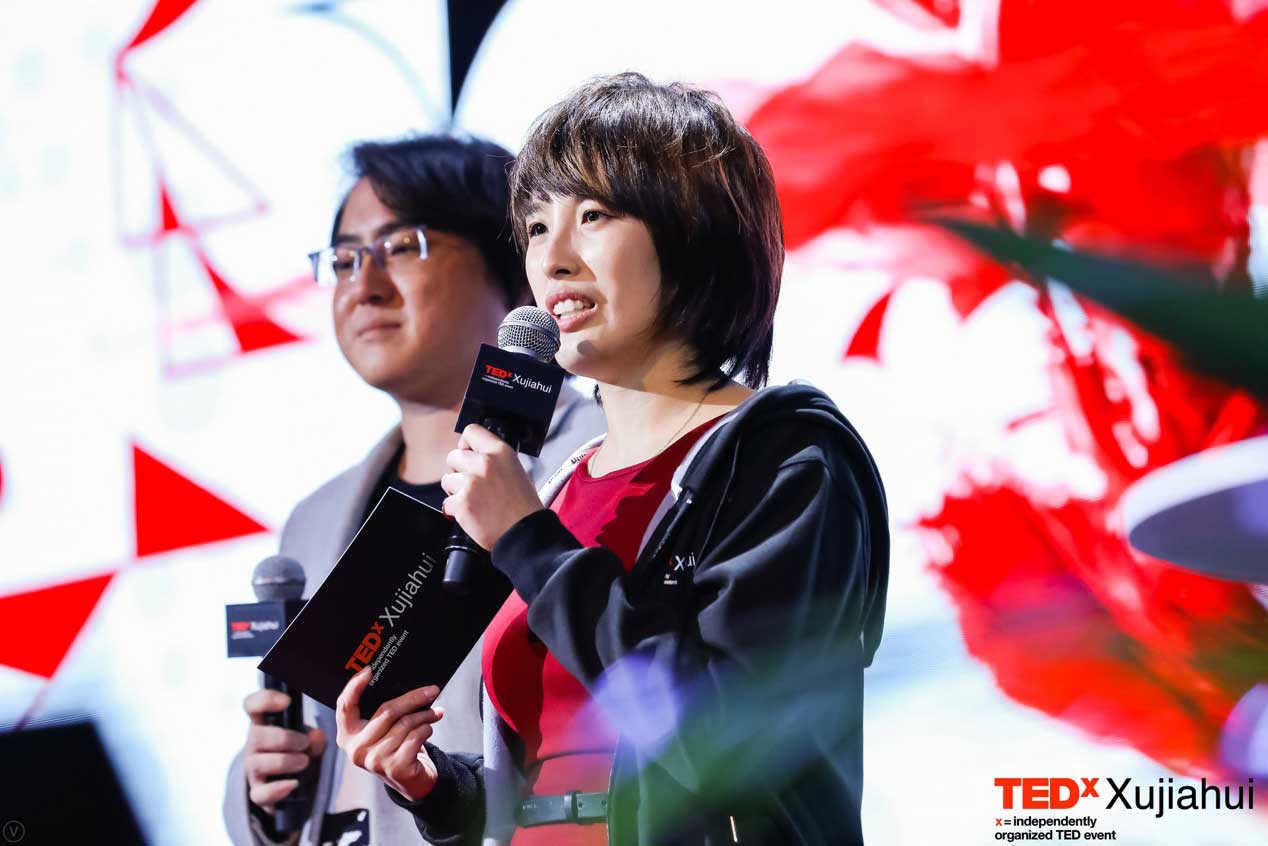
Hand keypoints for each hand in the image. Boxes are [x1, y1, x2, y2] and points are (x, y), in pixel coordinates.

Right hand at [242, 689, 325, 811]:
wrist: (296, 780)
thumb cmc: (300, 751)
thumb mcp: (311, 741)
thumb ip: (316, 738)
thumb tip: (316, 737)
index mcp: (265, 724)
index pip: (253, 705)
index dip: (265, 700)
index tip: (287, 701)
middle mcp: (254, 745)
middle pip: (257, 736)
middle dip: (284, 738)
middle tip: (303, 743)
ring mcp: (254, 769)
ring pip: (258, 763)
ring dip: (284, 761)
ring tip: (304, 762)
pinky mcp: (258, 792)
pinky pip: (259, 794)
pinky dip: (276, 789)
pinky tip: (293, 784)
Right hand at [335, 668, 444, 801]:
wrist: (411, 781)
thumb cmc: (396, 747)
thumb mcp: (382, 731)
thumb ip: (382, 712)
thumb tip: (405, 683)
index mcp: (348, 736)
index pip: (345, 707)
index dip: (354, 687)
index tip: (369, 670)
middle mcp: (356, 749)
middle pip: (386, 711)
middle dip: (413, 698)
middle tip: (432, 690)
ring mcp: (374, 761)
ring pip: (405, 723)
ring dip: (425, 715)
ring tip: (434, 713)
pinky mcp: (395, 768)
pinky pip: (416, 736)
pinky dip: (427, 729)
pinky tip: (429, 729)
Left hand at [441, 423, 544, 549]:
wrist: (524, 532)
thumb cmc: (524, 506)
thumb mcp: (516, 470)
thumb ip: (495, 460)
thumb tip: (476, 456)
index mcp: (500, 451)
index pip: (471, 431)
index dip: (466, 444)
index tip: (467, 453)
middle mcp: (483, 463)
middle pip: (453, 456)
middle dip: (458, 470)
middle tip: (470, 483)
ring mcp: (470, 483)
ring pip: (447, 480)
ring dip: (455, 490)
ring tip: (473, 501)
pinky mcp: (461, 503)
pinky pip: (446, 503)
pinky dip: (456, 510)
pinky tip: (472, 514)